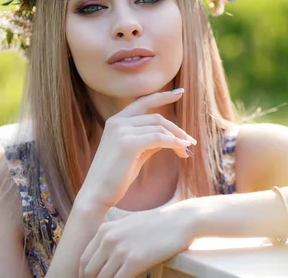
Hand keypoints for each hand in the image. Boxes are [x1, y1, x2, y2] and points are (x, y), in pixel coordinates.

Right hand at [78, 89, 195, 208]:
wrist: (97, 193)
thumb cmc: (116, 176)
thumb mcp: (135, 153)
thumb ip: (150, 141)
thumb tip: (173, 137)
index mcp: (116, 121)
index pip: (143, 102)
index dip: (163, 96)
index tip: (180, 93)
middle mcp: (118, 122)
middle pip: (156, 118)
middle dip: (176, 129)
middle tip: (190, 141)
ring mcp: (121, 131)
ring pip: (159, 128)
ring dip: (177, 138)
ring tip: (187, 149)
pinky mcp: (128, 143)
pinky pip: (159, 138)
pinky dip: (173, 143)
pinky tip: (181, 150)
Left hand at [79, 202, 194, 277]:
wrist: (180, 221)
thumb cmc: (157, 224)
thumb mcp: (128, 225)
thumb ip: (112, 238)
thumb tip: (105, 258)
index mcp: (104, 230)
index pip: (84, 260)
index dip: (86, 275)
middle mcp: (108, 239)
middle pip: (89, 272)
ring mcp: (120, 250)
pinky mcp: (134, 261)